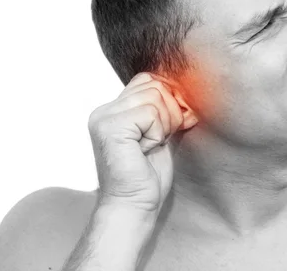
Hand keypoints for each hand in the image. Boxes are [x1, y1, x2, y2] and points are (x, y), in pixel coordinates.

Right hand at [87, 72, 190, 212]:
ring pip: (154, 97)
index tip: (174, 123)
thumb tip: (183, 88)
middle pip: (153, 85)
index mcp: (112, 111)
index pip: (147, 80)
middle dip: (169, 112)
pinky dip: (157, 132)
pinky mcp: (112, 128)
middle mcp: (104, 111)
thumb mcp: (159, 133)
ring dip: (164, 124)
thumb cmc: (146, 177)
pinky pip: (150, 113)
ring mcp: (105, 118)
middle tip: (161, 139)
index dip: (168, 98)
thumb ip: (163, 110)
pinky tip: (146, 150)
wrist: (133, 206)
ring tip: (151, 146)